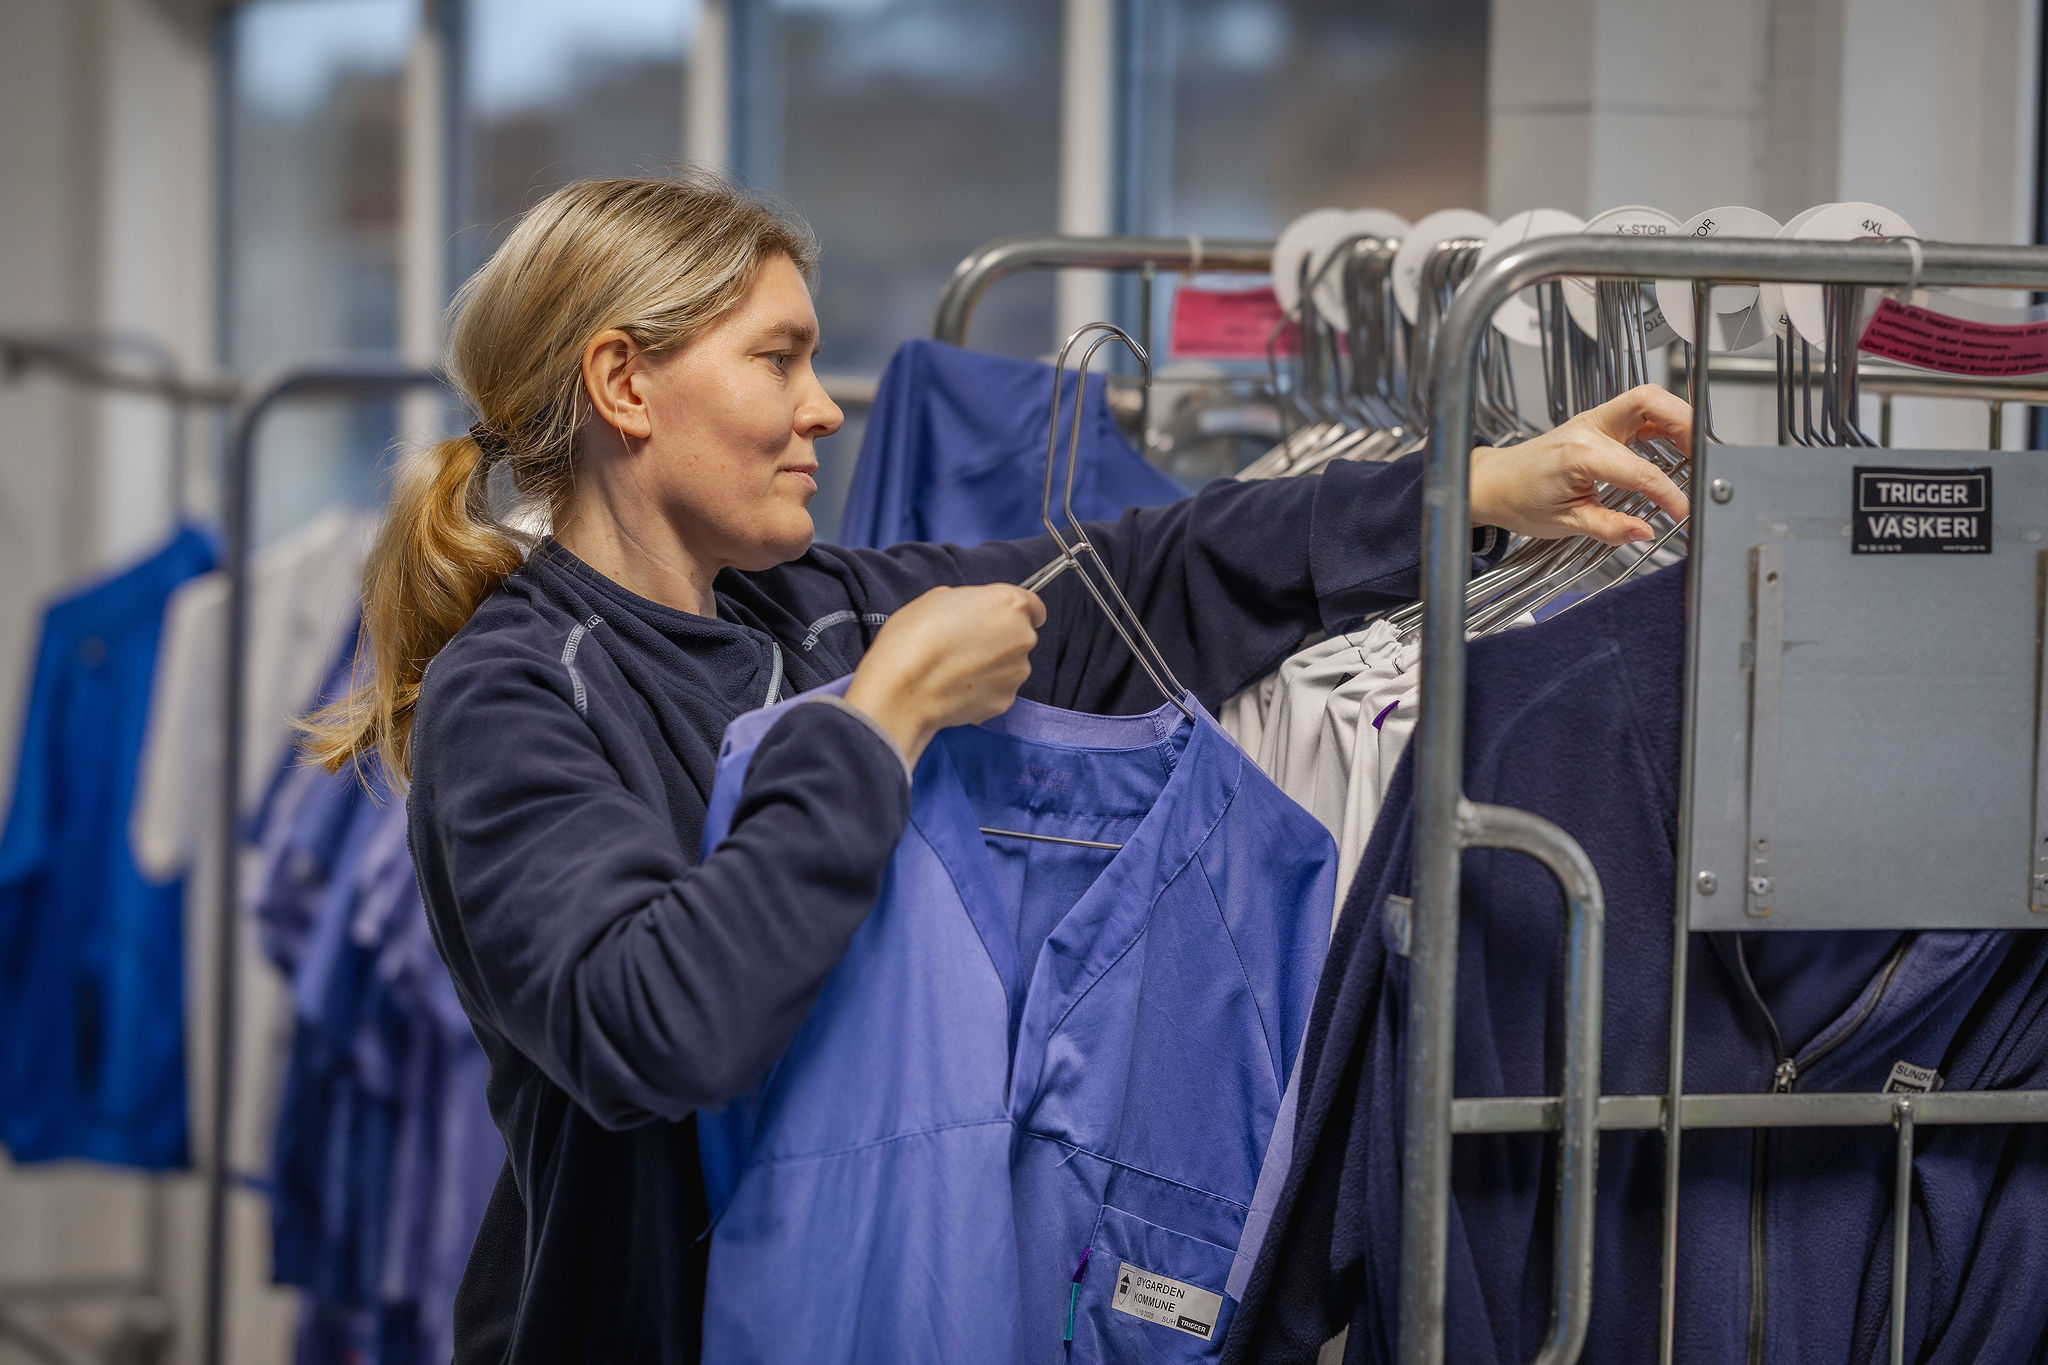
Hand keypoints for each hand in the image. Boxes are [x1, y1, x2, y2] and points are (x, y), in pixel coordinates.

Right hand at [845, 584, 1045, 765]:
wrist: (903, 690)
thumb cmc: (914, 639)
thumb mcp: (938, 598)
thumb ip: (970, 602)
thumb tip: (973, 613)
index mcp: (1010, 604)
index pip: (1034, 606)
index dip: (1015, 612)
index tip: (1000, 618)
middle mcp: (1022, 638)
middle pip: (1021, 636)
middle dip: (1000, 639)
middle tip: (965, 643)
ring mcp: (1017, 672)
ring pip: (1011, 664)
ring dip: (992, 665)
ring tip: (956, 667)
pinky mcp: (1006, 701)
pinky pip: (999, 689)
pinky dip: (983, 689)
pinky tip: (956, 687)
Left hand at [1469, 384, 1692, 544]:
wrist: (1494, 484)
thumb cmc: (1520, 500)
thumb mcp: (1565, 523)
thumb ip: (1609, 528)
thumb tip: (1645, 531)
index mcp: (1580, 454)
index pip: (1640, 471)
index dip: (1669, 495)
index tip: (1684, 513)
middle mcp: (1589, 428)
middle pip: (1650, 402)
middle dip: (1685, 425)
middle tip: (1704, 459)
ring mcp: (1594, 421)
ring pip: (1648, 399)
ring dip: (1678, 419)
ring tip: (1696, 453)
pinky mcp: (1598, 424)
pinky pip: (1639, 412)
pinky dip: (1664, 424)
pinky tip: (1675, 447)